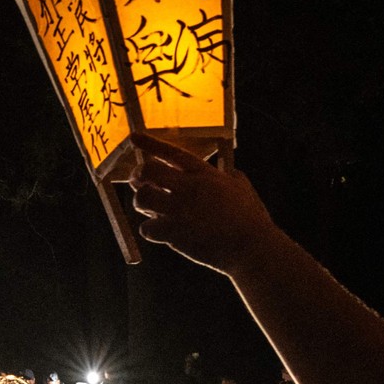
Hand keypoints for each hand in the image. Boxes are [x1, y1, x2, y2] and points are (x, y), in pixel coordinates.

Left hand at [127, 133, 283, 274]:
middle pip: (147, 172)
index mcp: (205, 174)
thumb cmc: (250, 218)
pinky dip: (150, 230)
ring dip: (142, 203)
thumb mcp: (242, 187)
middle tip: (140, 184)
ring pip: (141, 198)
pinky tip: (160, 231)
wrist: (250, 246)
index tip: (134, 137)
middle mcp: (189, 188)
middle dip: (139, 176)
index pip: (173, 153)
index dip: (151, 144)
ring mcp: (179, 210)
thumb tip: (226, 170)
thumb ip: (230, 175)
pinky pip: (146, 227)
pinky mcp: (173, 232)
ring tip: (152, 209)